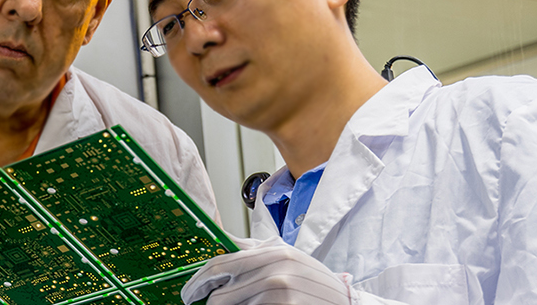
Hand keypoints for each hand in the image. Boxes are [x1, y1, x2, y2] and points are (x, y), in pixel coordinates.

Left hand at [182, 237, 351, 304]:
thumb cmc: (314, 285)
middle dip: (205, 301)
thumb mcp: (289, 259)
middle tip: (198, 304)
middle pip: (220, 291)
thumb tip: (221, 239)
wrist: (346, 304)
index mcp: (274, 251)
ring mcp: (281, 292)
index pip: (222, 263)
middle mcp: (276, 269)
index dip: (199, 279)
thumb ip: (255, 250)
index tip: (190, 290)